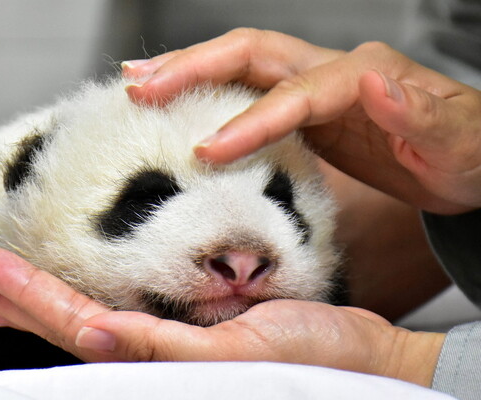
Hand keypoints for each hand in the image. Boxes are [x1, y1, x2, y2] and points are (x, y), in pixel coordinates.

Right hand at [0, 247, 444, 386]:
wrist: (363, 359)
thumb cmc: (297, 335)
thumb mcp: (227, 310)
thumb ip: (180, 301)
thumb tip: (137, 287)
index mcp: (163, 341)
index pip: (82, 318)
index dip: (31, 300)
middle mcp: (163, 361)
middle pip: (72, 330)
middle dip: (16, 302)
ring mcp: (186, 367)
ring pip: (99, 339)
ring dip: (42, 310)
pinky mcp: (220, 364)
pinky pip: (158, 346)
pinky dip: (117, 336)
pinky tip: (83, 322)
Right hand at [123, 28, 480, 213]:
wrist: (468, 161)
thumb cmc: (466, 152)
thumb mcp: (456, 139)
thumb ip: (417, 112)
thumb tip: (374, 81)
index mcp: (363, 76)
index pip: (294, 93)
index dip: (249, 120)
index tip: (207, 151)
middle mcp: (332, 71)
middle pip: (251, 54)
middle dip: (194, 69)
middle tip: (142, 87)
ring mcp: (314, 87)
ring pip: (241, 67)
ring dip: (190, 72)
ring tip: (142, 84)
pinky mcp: (305, 110)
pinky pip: (247, 95)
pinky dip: (209, 97)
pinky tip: (182, 107)